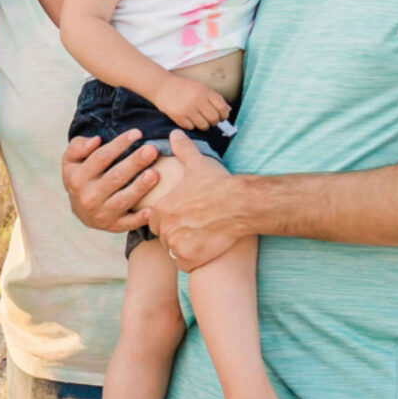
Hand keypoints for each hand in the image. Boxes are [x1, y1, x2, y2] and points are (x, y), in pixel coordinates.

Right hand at [62, 131, 160, 232]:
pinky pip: (128, 223)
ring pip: (123, 199)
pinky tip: (153, 209)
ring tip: (155, 174)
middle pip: (115, 177)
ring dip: (140, 187)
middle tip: (151, 150)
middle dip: (134, 163)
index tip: (137, 133)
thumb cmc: (81, 177)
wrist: (81, 210)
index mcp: (77, 178)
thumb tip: (96, 140)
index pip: (101, 158)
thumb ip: (78, 146)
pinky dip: (140, 219)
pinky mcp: (113, 226)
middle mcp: (88, 197)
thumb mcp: (71, 160)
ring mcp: (101, 213)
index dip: (119, 144)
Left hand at [146, 131, 246, 270]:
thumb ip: (183, 151)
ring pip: (175, 251)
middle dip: (177, 235)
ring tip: (202, 238)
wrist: (241, 205)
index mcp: (162, 208)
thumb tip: (174, 133)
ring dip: (185, 248)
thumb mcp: (198, 165)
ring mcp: (176, 245)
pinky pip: (185, 264)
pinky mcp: (190, 259)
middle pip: (165, 237)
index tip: (185, 216)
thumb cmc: (219, 185)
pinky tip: (206, 249)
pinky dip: (193, 260)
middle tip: (196, 228)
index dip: (170, 219)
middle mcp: (165, 228)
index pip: (156, 220)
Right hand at [151, 76, 230, 131]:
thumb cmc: (183, 88)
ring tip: (198, 120)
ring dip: (203, 125)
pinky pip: (190, 127)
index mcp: (205, 91)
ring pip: (203, 125)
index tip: (221, 117)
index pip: (222, 108)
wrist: (161, 86)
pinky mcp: (178, 116)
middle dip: (213, 122)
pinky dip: (190, 125)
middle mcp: (197, 100)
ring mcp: (187, 108)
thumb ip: (214, 98)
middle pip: (214, 118)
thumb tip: (228, 110)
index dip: (224, 115)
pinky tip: (187, 119)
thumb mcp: (201, 88)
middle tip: (209, 120)